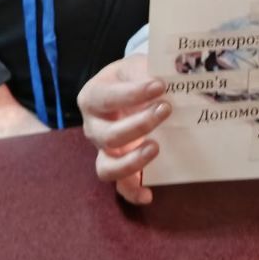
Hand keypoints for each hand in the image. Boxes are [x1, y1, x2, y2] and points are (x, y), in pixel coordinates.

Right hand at [77, 55, 171, 205]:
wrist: (129, 86)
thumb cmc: (132, 76)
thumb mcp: (136, 65)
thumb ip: (145, 71)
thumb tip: (165, 81)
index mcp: (93, 97)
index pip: (107, 98)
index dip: (133, 94)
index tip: (160, 86)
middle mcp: (93, 127)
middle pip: (108, 136)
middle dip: (139, 125)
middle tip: (166, 110)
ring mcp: (103, 150)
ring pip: (107, 167)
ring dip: (132, 161)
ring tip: (156, 147)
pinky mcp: (119, 166)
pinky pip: (120, 186)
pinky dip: (133, 192)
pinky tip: (149, 193)